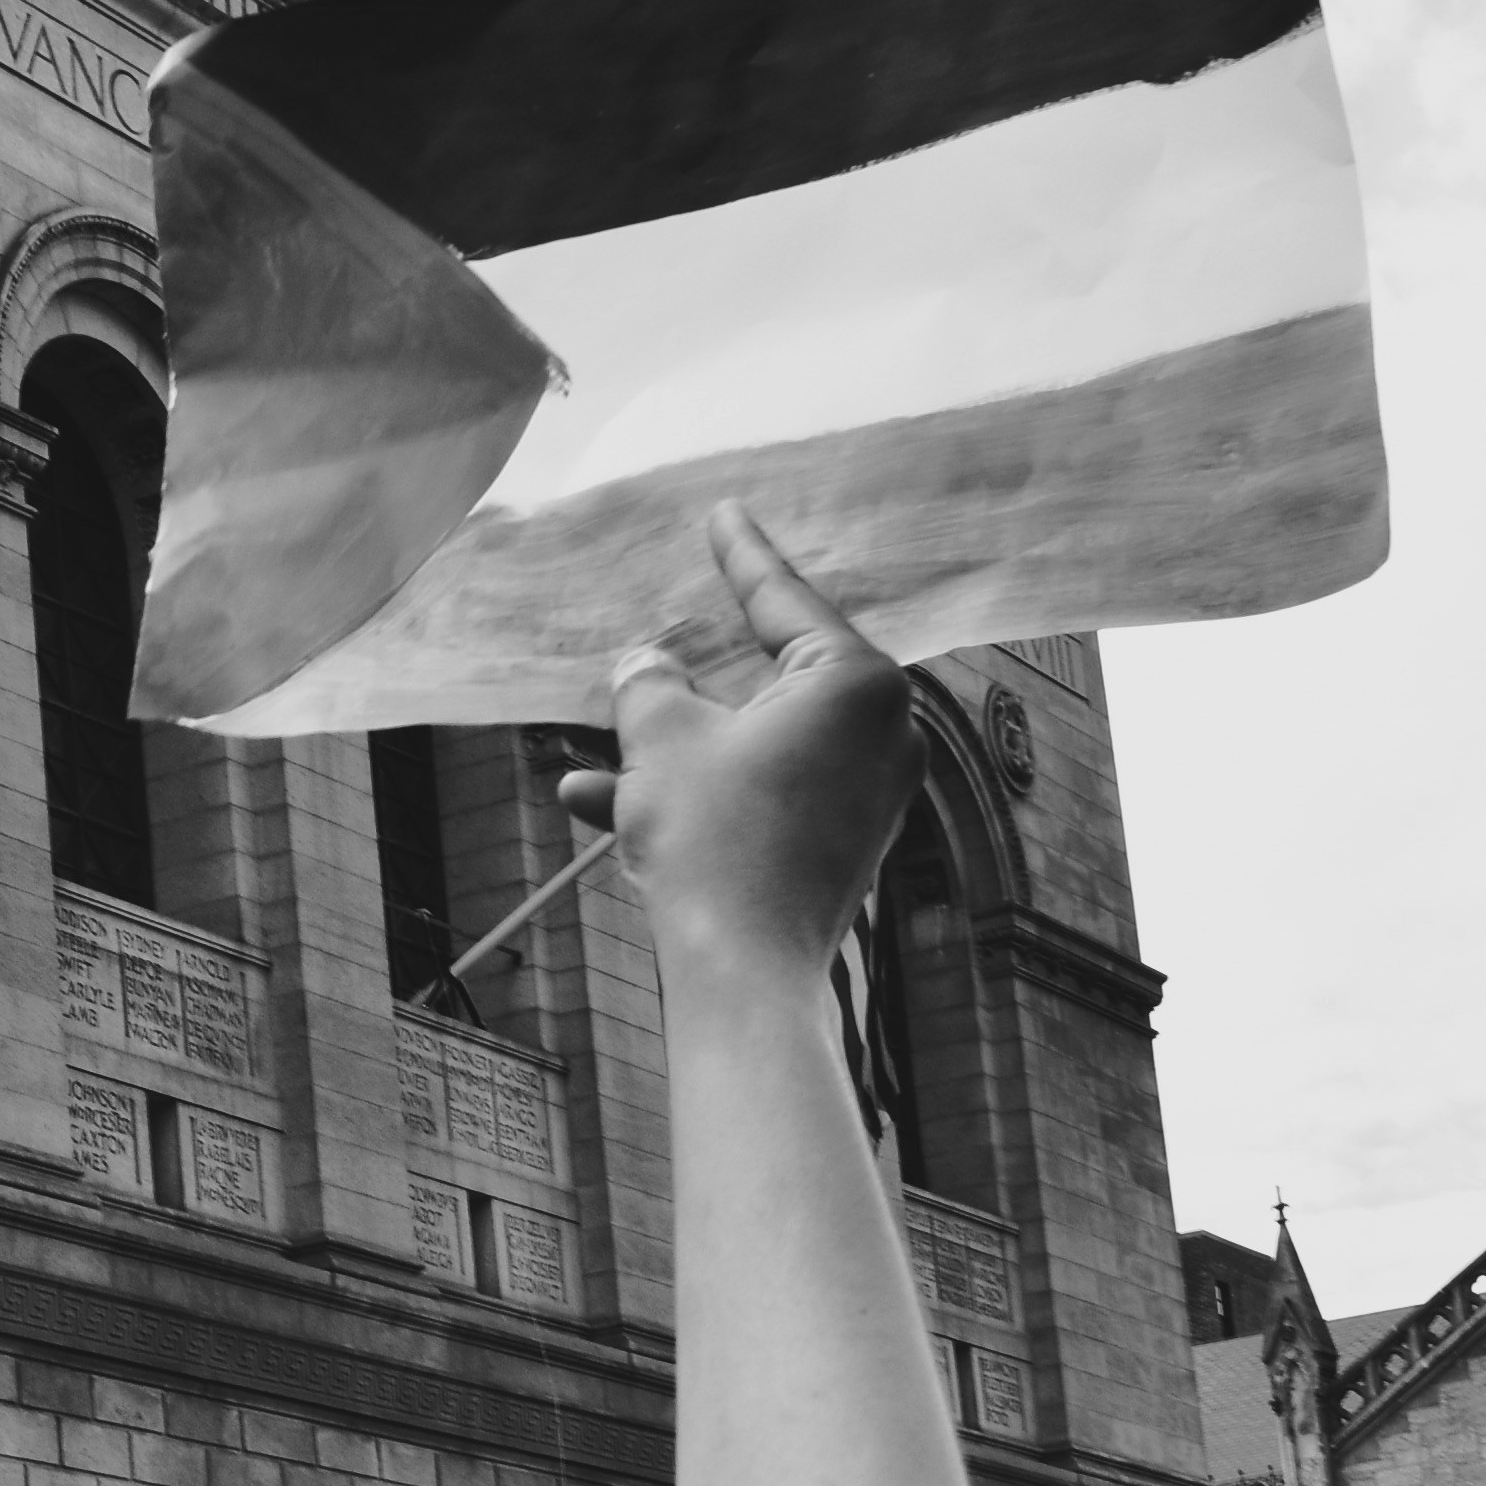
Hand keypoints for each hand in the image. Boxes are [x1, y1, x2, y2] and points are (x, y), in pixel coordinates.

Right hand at [550, 503, 918, 996]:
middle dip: (696, 678)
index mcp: (857, 682)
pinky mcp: (847, 842)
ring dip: (676, 750)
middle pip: (772, 677)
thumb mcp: (660, 739)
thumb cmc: (714, 841)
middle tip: (673, 625)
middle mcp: (885, 732)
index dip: (741, 555)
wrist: (743, 971)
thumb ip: (651, 684)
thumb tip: (646, 665)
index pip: (785, 600)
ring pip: (757, 743)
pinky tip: (603, 803)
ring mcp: (871, 792)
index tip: (725, 513)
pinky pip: (766, 793)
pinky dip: (703, 794)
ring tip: (601, 758)